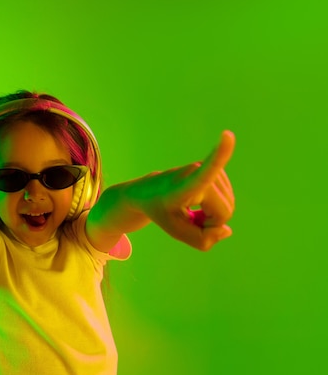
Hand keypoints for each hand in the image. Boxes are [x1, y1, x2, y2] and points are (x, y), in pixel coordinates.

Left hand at [128, 131, 235, 250]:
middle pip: (225, 212)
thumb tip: (226, 229)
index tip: (227, 135)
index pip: (206, 171)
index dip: (220, 154)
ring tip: (190, 210)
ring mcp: (207, 169)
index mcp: (184, 186)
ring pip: (227, 208)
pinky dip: (214, 210)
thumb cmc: (160, 212)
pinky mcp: (215, 170)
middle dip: (210, 223)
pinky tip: (198, 206)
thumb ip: (203, 239)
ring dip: (211, 217)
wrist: (147, 193)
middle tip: (188, 218)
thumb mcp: (176, 232)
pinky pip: (227, 202)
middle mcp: (196, 172)